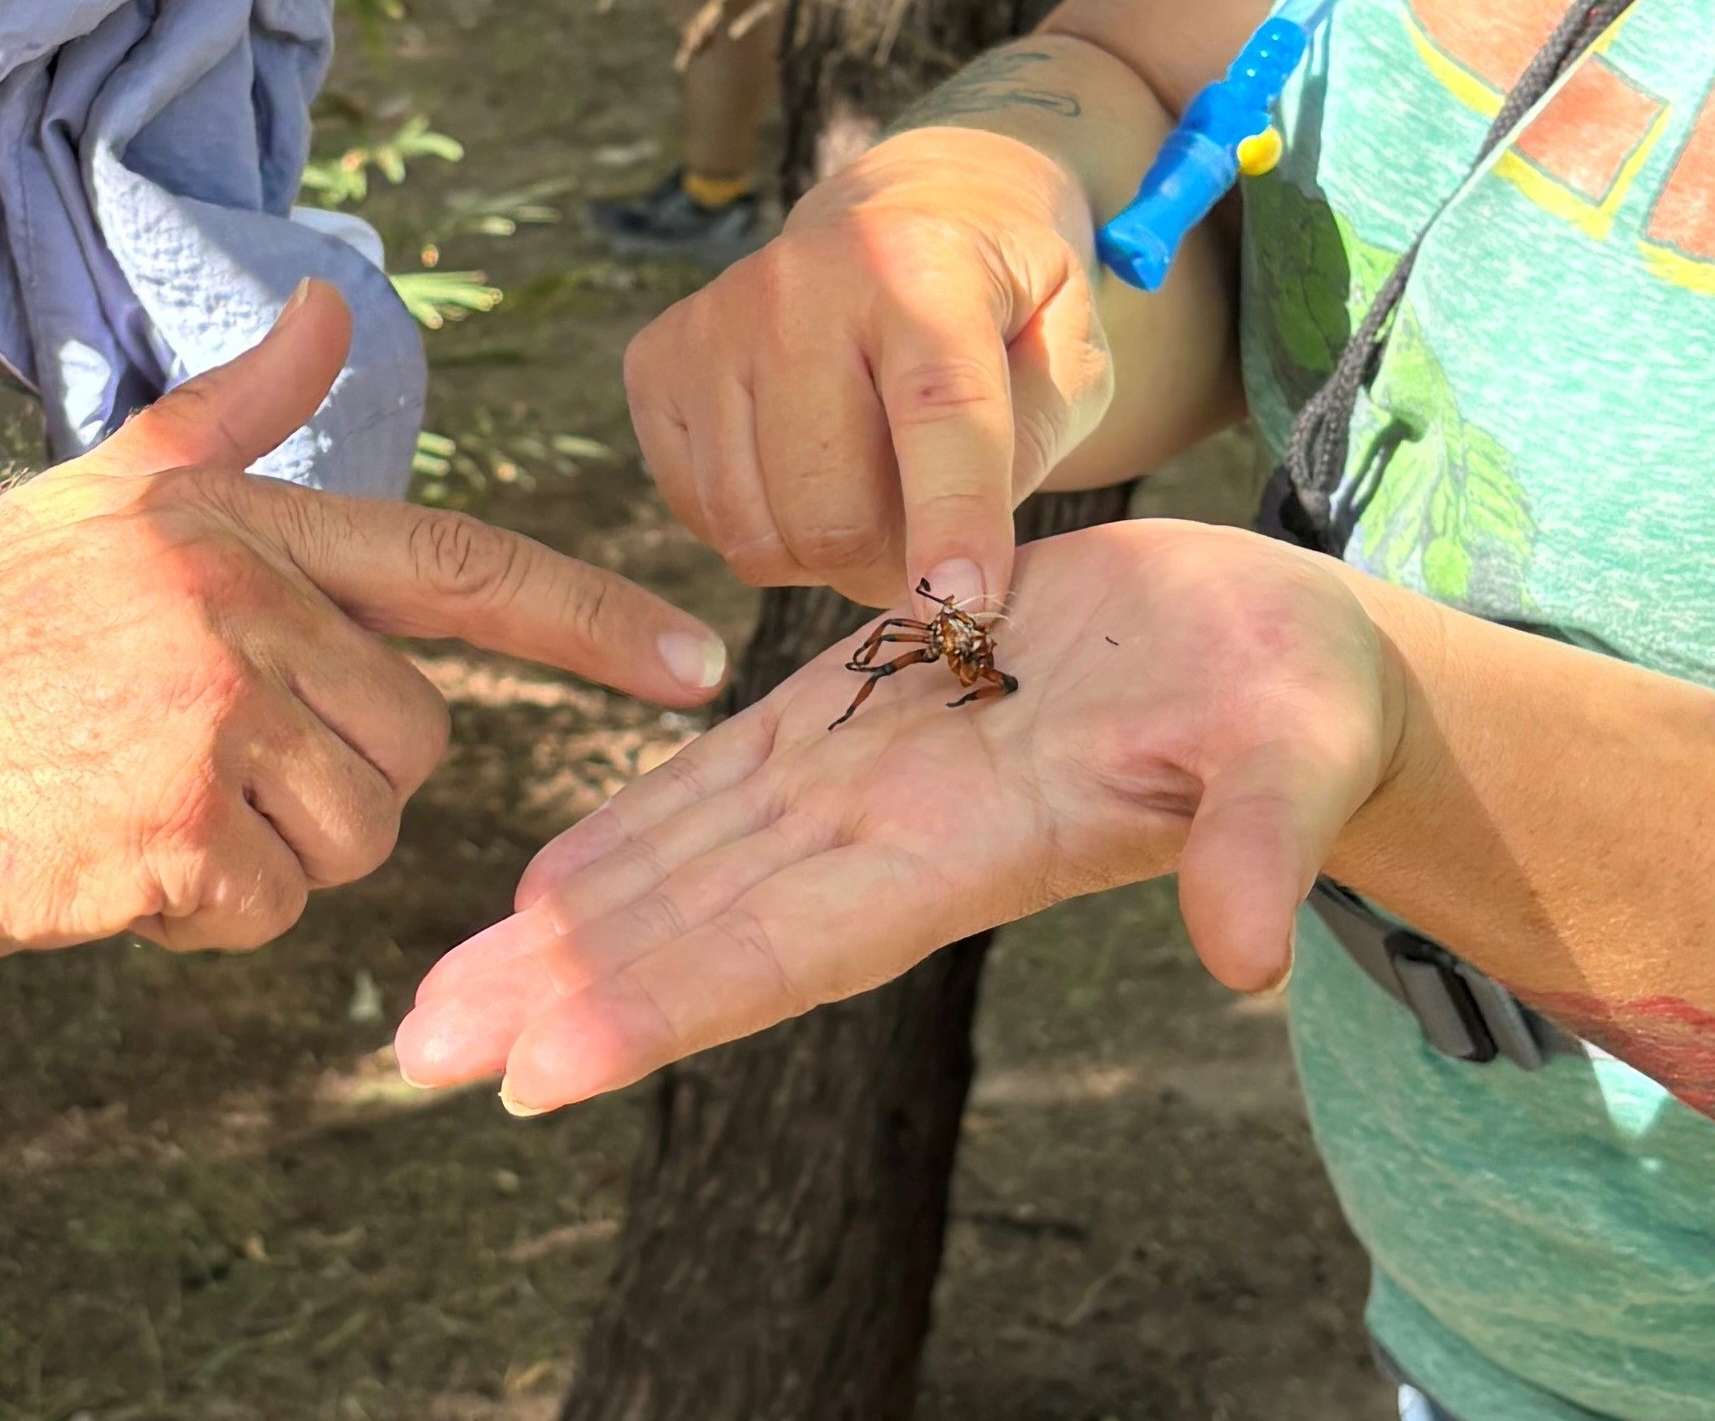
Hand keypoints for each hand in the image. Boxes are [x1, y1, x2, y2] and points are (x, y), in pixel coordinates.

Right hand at [0, 282, 733, 973]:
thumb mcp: (90, 498)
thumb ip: (230, 417)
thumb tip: (330, 302)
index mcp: (223, 514)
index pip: (452, 560)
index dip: (588, 617)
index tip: (697, 662)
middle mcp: (226, 593)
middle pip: (409, 738)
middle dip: (328, 780)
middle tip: (181, 762)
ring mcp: (197, 710)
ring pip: (354, 833)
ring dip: (265, 857)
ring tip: (130, 802)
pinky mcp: (165, 829)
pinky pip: (273, 911)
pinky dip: (200, 917)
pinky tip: (100, 864)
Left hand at [396, 522, 1397, 1110]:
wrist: (1292, 648)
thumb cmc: (1302, 699)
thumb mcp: (1292, 752)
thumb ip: (1263, 841)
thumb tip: (1251, 956)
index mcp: (966, 851)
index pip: (784, 946)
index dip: (659, 1000)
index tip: (532, 1066)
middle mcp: (892, 838)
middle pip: (695, 926)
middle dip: (557, 988)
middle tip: (411, 1049)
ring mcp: (872, 781)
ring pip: (685, 863)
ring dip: (562, 928)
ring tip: (438, 991)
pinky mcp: (869, 712)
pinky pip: (722, 783)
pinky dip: (630, 829)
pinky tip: (545, 875)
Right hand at [622, 128, 1108, 609]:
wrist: (907, 216)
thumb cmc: (1005, 307)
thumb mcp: (1072, 353)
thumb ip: (1033, 447)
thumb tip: (953, 581)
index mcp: (920, 264)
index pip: (939, 412)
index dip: (954, 522)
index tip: (962, 613)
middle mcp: (799, 282)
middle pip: (832, 509)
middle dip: (892, 571)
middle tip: (928, 555)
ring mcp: (714, 320)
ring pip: (756, 532)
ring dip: (825, 561)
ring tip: (871, 504)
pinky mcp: (658, 361)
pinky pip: (702, 517)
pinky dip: (763, 531)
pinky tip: (806, 474)